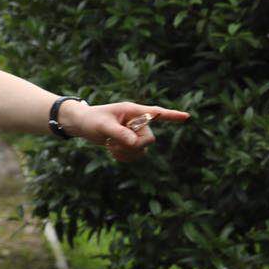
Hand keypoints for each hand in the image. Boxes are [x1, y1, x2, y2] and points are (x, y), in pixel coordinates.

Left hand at [65, 102, 190, 162]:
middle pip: (149, 138)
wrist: (82, 125)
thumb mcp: (103, 126)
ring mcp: (134, 132)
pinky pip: (136, 155)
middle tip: (113, 143)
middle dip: (133, 145)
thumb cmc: (91, 120)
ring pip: (143, 149)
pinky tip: (113, 152)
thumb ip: (119, 133)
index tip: (187, 116)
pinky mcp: (130, 142)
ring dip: (127, 152)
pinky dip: (125, 157)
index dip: (171, 115)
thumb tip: (135, 144)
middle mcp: (136, 121)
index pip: (156, 112)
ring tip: (111, 146)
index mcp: (132, 111)